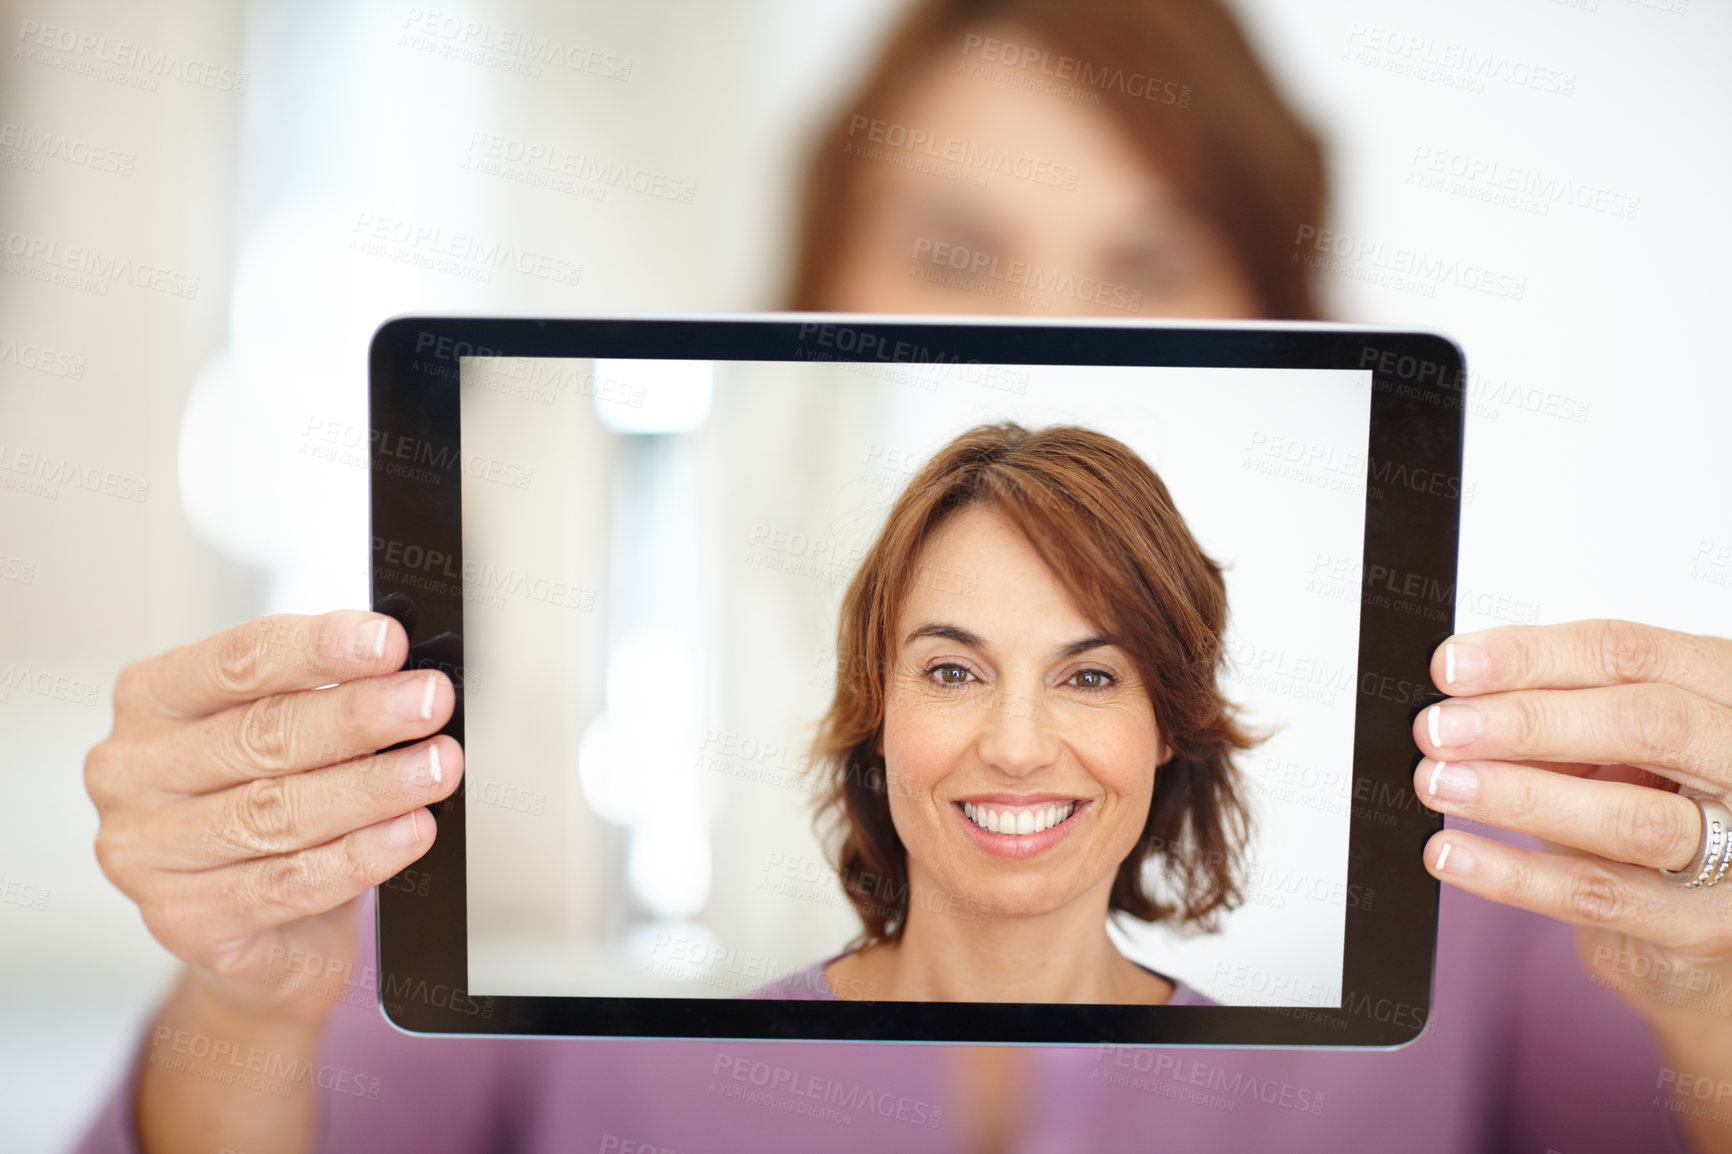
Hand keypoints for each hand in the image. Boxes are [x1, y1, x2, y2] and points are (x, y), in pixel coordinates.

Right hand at [84, 610, 462, 1023]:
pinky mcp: (183, 919)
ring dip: (371, 787)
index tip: (389, 642)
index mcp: (152, 698)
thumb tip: (402, 676)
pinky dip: (359, 855)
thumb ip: (325, 695)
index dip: (318, 648)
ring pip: (275, 811)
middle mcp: (133, 771)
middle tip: (430, 704)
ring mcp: (146, 851)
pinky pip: (286, 882)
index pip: (238, 660)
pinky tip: (408, 832)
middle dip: (360, 717)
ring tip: (436, 767)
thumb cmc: (276, 800)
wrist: (265, 925)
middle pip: (261, 733)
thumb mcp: (291, 733)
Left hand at [1411, 619, 1731, 1028]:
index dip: (1533, 656)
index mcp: (1723, 693)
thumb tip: (1459, 697)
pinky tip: (1454, 854)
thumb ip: (1557, 714)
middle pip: (1647, 725)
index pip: (1632, 655)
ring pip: (1629, 818)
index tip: (1454, 667)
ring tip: (1438, 784)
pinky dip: (1513, 875)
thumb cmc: (1658, 809)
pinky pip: (1601, 895)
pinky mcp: (1702, 926)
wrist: (1710, 924)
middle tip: (1440, 729)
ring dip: (1517, 797)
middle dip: (1527, 723)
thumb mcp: (1616, 746)